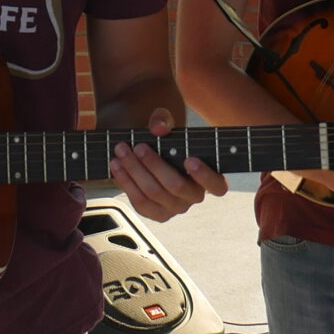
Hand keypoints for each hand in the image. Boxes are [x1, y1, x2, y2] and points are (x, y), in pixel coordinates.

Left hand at [109, 110, 228, 222]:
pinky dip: (126, 183)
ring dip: (135, 172)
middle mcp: (194, 196)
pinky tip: (116, 166)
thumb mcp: (164, 121)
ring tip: (121, 152)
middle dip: (154, 165)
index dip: (205, 176)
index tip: (189, 159)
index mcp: (209, 177)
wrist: (144, 149)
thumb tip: (159, 128)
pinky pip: (140, 203)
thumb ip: (163, 119)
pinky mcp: (156, 213)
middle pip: (176, 186)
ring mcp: (175, 208)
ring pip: (154, 194)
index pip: (218, 186)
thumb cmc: (163, 136)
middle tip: (139, 147)